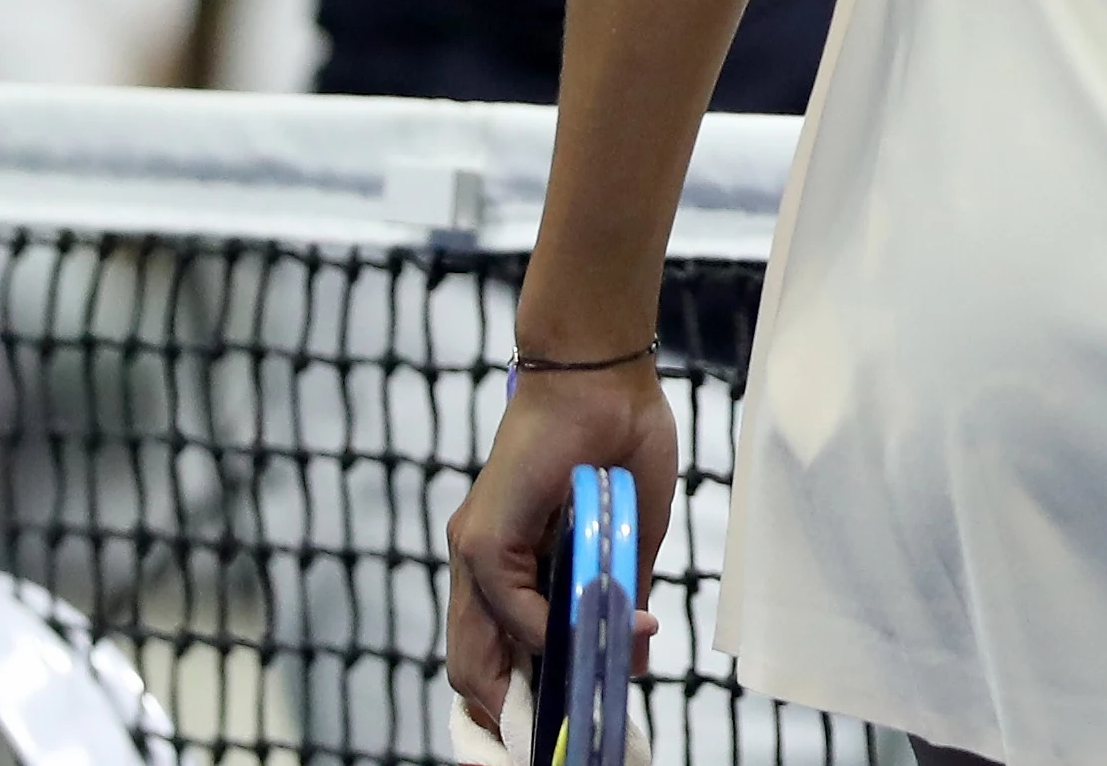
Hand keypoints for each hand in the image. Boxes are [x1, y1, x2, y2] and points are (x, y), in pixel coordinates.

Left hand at [442, 358, 673, 733]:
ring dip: (527, 688)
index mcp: (508, 564)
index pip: (493, 653)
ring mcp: (474, 552)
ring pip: (475, 652)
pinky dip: (551, 634)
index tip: (554, 728)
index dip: (517, 698)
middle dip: (512, 715)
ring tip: (575, 706)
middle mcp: (478, 564)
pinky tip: (595, 634)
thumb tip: (635, 654)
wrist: (603, 377)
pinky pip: (510, 608)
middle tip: (561, 736)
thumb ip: (617, 594)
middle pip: (472, 668)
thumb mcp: (627, 537)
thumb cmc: (618, 440)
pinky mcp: (483, 537)